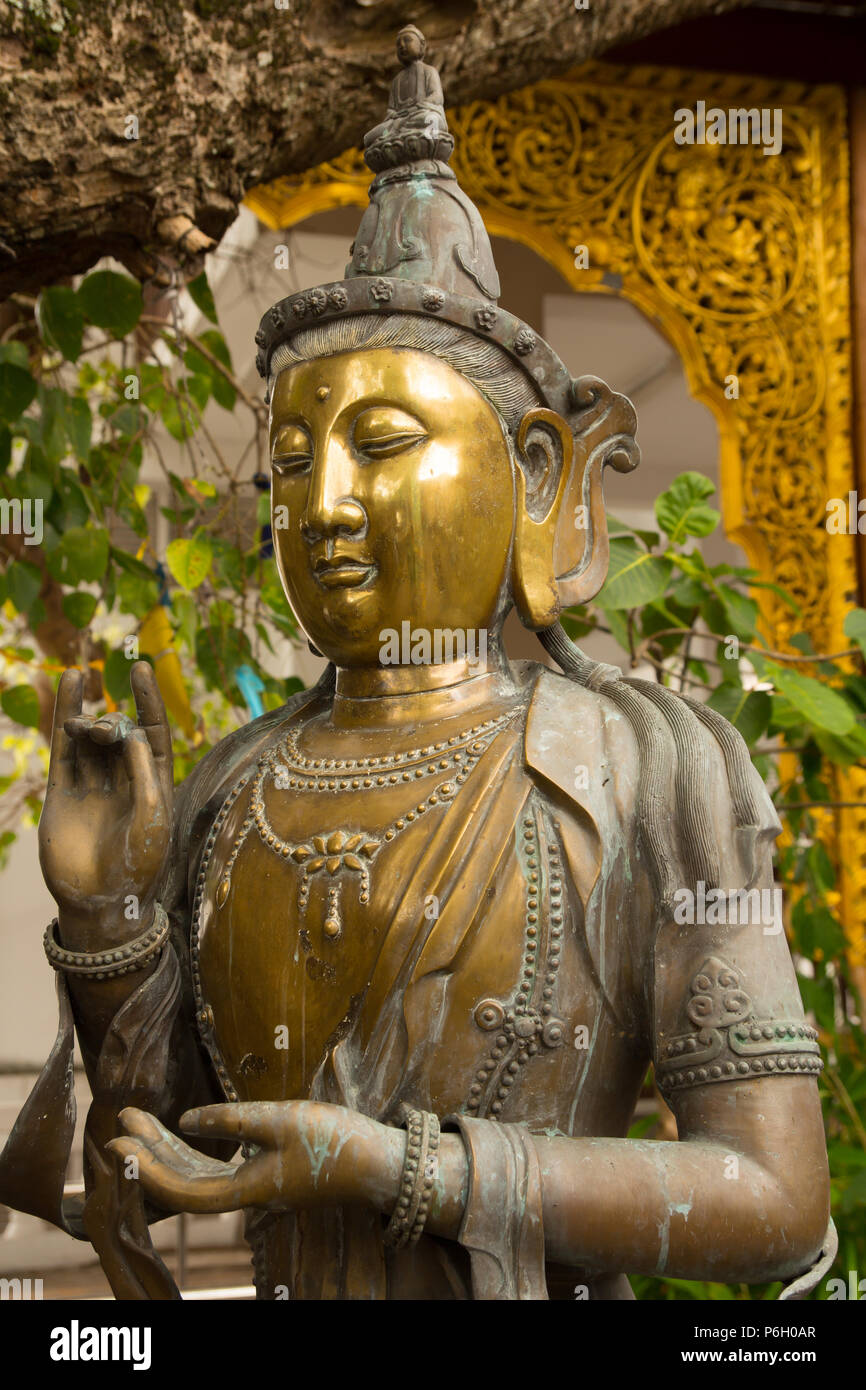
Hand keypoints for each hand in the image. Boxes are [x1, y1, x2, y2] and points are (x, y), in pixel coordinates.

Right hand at [38, 662, 172, 947]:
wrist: (102, 902)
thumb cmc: (139, 863)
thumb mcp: (152, 814)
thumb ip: (143, 771)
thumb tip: (131, 732)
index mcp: (155, 783)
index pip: (153, 732)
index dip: (148, 700)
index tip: (140, 667)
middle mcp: (124, 780)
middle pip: (119, 734)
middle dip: (113, 724)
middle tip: (106, 730)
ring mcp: (92, 785)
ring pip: (90, 739)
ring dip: (88, 718)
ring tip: (85, 709)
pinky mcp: (63, 793)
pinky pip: (64, 750)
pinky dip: (65, 719)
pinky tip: (69, 686)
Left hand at [107, 1101, 404, 1215]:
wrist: (375, 1161)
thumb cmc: (331, 1139)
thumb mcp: (279, 1119)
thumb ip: (231, 1120)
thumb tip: (185, 1120)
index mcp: (246, 1191)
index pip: (181, 1191)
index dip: (146, 1169)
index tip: (119, 1141)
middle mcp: (244, 1196)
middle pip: (183, 1182)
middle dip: (150, 1151)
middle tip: (123, 1118)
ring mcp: (253, 1187)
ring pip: (197, 1174)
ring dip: (167, 1148)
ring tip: (141, 1118)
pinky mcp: (263, 1174)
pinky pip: (215, 1168)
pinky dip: (191, 1150)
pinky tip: (181, 1129)